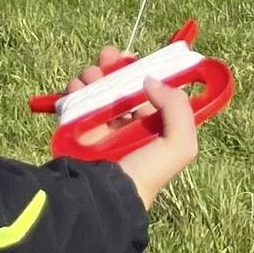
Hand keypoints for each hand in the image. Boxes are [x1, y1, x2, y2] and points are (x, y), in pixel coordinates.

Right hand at [53, 49, 201, 210]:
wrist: (102, 196)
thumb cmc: (144, 172)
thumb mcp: (180, 145)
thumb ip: (177, 107)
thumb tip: (150, 80)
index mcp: (150, 131)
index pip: (148, 93)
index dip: (142, 73)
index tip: (133, 58)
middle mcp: (125, 129)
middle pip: (120, 88)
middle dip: (114, 68)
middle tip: (108, 55)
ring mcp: (99, 130)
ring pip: (97, 91)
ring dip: (93, 75)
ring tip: (89, 74)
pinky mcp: (75, 132)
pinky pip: (74, 103)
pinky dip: (74, 90)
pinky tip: (76, 87)